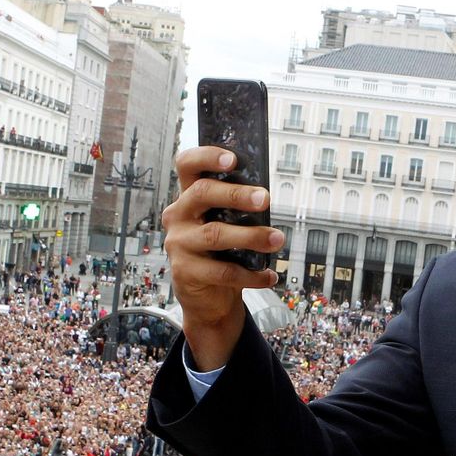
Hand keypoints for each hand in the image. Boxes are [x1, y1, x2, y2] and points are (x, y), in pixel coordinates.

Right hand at [161, 147, 283, 369]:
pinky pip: (222, 271)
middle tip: (265, 199)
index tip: (233, 159)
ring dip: (251, 236)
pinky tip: (269, 275)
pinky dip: (251, 274)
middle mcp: (178, 216)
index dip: (207, 157)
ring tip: (277, 239)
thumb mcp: (225, 225)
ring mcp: (178, 244)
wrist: (206, 297)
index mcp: (188, 197)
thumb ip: (236, 209)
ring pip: (215, 234)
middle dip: (236, 194)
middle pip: (202, 193)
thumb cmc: (220, 253)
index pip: (187, 165)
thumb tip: (266, 196)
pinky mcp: (185, 272)